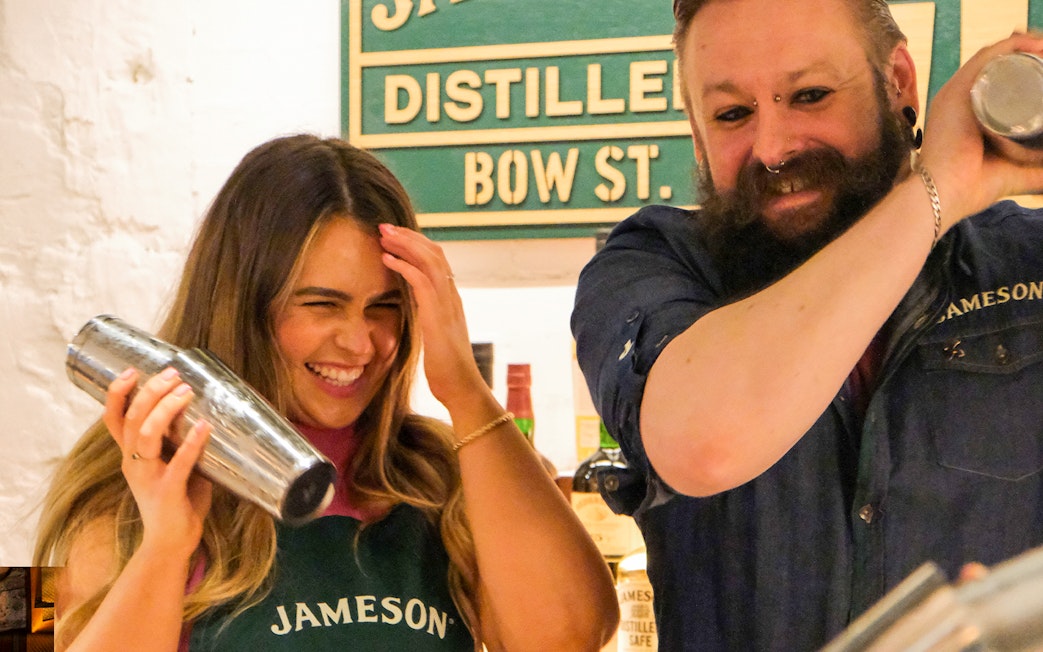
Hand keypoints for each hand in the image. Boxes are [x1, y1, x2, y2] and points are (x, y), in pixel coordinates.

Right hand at [103, 367, 212, 559]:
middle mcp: (133, 463)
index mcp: (131, 455)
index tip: (131, 370)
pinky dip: (192, 442)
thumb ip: (178, 440)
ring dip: (166, 409)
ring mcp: (148, 477)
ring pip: (147, 435)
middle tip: (172, 374)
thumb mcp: (172, 464)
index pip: (113, 419)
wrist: (172, 543)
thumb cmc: (177, 500)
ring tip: (186, 391)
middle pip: (132, 419)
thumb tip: (202, 408)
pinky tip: (206, 426)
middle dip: (150, 392)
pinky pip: (178, 463)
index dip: (117, 394)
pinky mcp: (167, 491)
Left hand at [377, 223, 488, 407]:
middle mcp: (452, 297)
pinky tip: (387, 260)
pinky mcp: (438, 317)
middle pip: (435, 253)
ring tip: (384, 236)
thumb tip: (414, 311)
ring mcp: (447, 305)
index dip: (417, 244)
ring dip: (405, 244)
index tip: (396, 237)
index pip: (438, 261)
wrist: (462, 389)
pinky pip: (422, 281)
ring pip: (430, 260)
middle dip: (409, 236)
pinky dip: (403, 266)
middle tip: (385, 227)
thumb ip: (428, 319)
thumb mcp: (436, 338)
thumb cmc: (447, 370)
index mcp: (451, 301)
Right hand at [921, 31, 1042, 223]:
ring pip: (996, 57)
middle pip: (997, 65)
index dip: (1023, 68)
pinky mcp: (957, 90)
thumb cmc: (970, 188)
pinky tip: (1038, 47)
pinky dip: (1014, 46)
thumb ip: (1037, 174)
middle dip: (1027, 56)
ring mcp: (956, 92)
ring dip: (1026, 47)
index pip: (995, 80)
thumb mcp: (1015, 173)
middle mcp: (958, 98)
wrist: (943, 194)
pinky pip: (988, 57)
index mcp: (965, 113)